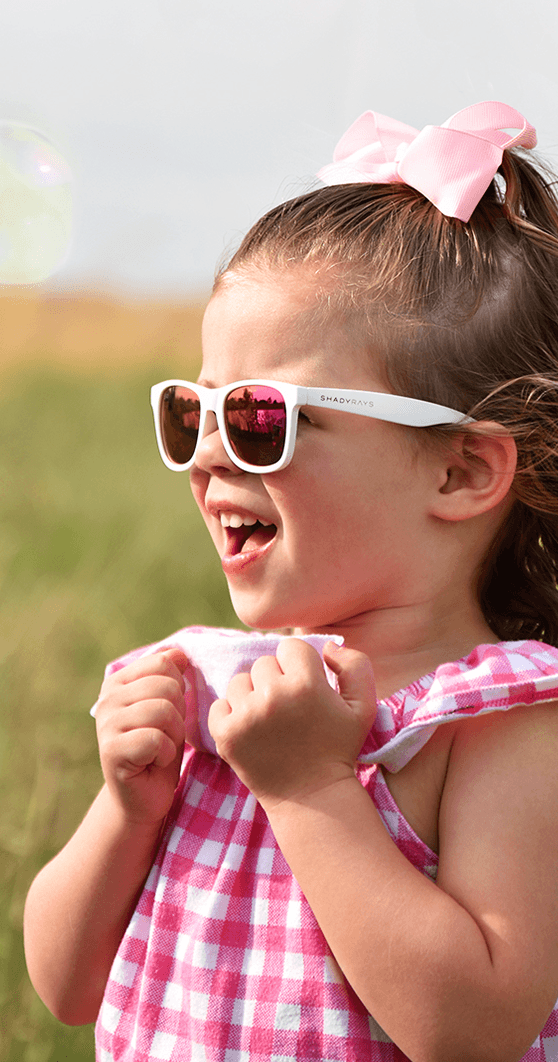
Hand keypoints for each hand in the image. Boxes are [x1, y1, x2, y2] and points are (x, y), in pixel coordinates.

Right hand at [95, 647, 194, 825]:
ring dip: (174, 735)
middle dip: (178, 714)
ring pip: (164, 711)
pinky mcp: (111, 751)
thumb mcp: (170, 706)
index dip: (178, 689)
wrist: (143, 797)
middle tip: (165, 736)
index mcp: (118, 681)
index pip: (163, 662)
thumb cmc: (159, 749)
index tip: (168, 713)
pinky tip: (153, 762)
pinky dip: (165, 754)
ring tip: (160, 748)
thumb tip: (179, 652)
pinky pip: (156, 739)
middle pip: (167, 686)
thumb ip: (171, 676)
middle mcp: (107, 699)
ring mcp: (106, 724)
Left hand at [209, 639, 375, 811]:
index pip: (290, 647)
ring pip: (240, 682)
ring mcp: (246, 715)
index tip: (305, 689)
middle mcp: (273, 695)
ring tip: (269, 721)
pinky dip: (231, 715)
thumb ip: (355, 665)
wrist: (311, 797)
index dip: (299, 666)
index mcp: (306, 684)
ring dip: (252, 695)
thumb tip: (327, 646)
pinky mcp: (225, 734)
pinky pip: (219, 705)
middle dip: (276, 680)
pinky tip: (250, 730)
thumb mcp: (363, 707)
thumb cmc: (338, 749)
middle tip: (288, 710)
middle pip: (263, 664)